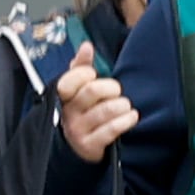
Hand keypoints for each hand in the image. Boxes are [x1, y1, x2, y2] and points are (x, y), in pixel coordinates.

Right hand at [54, 47, 137, 163]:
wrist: (78, 149)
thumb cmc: (83, 112)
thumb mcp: (78, 90)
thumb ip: (81, 67)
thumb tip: (86, 45)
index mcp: (62, 96)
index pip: (69, 79)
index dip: (85, 74)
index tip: (94, 76)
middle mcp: (68, 112)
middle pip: (92, 91)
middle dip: (111, 88)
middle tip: (116, 92)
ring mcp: (77, 130)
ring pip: (106, 110)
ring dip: (122, 105)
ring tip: (125, 106)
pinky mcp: (90, 145)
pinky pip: (112, 129)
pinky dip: (126, 121)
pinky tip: (132, 117)